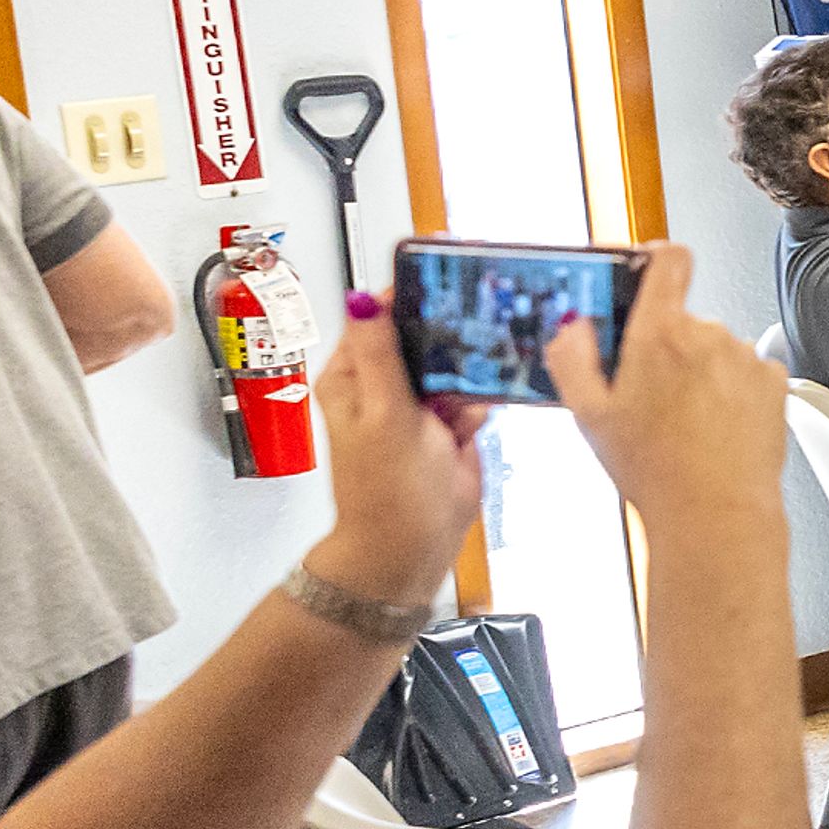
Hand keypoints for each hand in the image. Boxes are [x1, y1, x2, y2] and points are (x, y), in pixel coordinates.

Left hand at [306, 296, 486, 606]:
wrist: (412, 548)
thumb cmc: (387, 492)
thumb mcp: (384, 414)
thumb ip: (380, 353)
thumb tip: (362, 297)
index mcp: (352, 376)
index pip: (378, 315)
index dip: (409, 295)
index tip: (445, 280)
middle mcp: (382, 385)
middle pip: (422, 336)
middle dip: (448, 340)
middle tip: (468, 343)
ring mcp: (415, 406)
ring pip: (452, 365)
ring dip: (465, 379)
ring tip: (457, 408)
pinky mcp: (446, 426)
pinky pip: (471, 397)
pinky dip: (476, 406)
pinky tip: (468, 426)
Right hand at [547, 245, 788, 537]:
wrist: (717, 513)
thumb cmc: (656, 471)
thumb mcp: (589, 415)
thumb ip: (572, 358)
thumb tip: (572, 326)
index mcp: (659, 333)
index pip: (668, 258)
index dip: (655, 257)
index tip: (645, 268)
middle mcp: (708, 335)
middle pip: (683, 319)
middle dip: (666, 345)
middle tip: (651, 393)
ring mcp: (745, 357)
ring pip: (715, 349)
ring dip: (701, 372)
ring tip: (686, 421)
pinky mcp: (774, 381)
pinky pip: (747, 371)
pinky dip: (733, 390)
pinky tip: (716, 425)